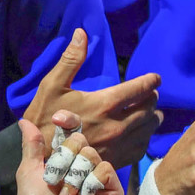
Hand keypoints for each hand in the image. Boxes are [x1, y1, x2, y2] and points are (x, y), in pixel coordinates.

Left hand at [13, 119, 123, 194]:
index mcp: (64, 157)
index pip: (71, 130)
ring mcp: (98, 176)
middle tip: (54, 183)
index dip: (68, 120)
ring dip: (73, 179)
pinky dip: (89, 185)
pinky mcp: (111, 189)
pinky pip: (104, 171)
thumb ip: (31, 147)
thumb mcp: (28, 173)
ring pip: (91, 155)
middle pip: (79, 140)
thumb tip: (24, 121)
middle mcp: (82, 163)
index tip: (58, 119)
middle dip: (62, 161)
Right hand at [24, 28, 161, 166]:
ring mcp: (118, 145)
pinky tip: (139, 133)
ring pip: (149, 128)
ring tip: (149, 112)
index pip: (140, 88)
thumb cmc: (44, 118)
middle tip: (149, 94)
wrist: (39, 157)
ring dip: (152, 117)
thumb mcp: (52, 85)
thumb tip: (81, 33)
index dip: (151, 81)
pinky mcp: (116, 161)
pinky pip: (141, 148)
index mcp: (105, 103)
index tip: (155, 78)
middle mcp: (117, 125)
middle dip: (151, 98)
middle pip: (149, 108)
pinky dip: (144, 137)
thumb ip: (70, 59)